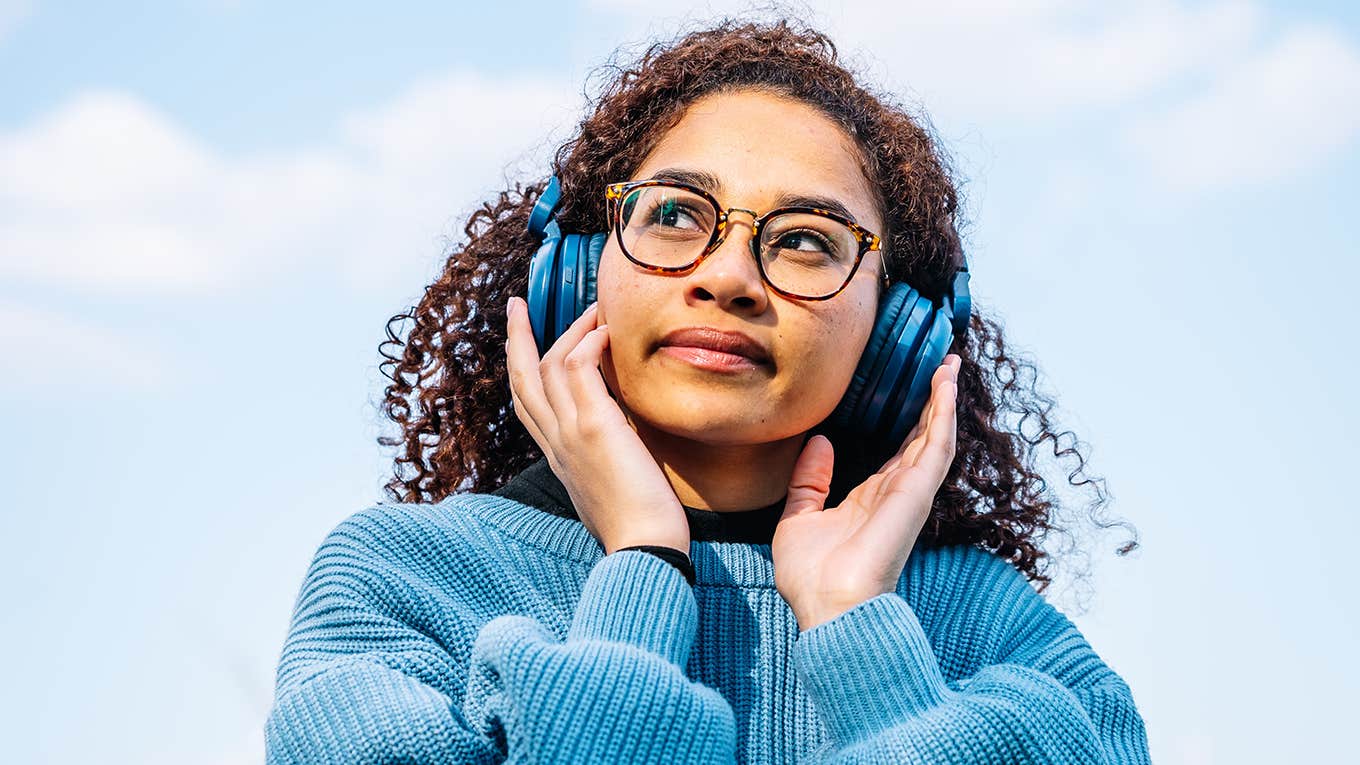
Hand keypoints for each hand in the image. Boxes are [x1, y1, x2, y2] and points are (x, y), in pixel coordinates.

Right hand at [505, 296, 689, 555]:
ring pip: (546, 365)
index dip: (521, 369)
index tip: (524, 343)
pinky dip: (588, 344)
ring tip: (592, 310)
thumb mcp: (613, 485)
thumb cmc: (640, 526)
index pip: (527, 405)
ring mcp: (569, 432)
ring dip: (568, 330)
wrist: (644, 549)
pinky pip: (577, 369)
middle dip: (516, 338)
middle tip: (516, 305)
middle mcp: (555, 442)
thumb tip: (627, 441)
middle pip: (521, 379)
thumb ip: (609, 457)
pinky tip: (606, 333)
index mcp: (557, 457)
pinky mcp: (594, 426)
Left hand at [772, 353, 960, 631]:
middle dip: (933, 403)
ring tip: (950, 364)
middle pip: (921, 439)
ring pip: (935, 437)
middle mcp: (895, 495)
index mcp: (869, 501)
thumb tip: (820, 442)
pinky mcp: (917, 493)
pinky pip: (937, 446)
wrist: (827, 606)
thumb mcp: (798, 518)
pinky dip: (943, 413)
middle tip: (943, 365)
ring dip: (943, 400)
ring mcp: (910, 494)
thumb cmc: (811, 577)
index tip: (912, 392)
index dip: (907, 422)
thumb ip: (809, 481)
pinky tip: (946, 385)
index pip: (896, 454)